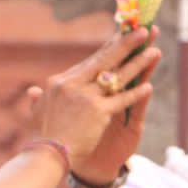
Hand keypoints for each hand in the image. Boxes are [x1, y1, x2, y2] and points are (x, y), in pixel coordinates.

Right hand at [26, 28, 158, 179]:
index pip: (90, 62)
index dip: (109, 48)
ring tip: (154, 51)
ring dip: (138, 63)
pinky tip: (148, 86)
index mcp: (60, 82)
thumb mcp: (38, 114)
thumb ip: (38, 100)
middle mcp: (72, 85)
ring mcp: (85, 97)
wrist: (48, 156)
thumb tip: (33, 92)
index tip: (122, 36)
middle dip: (126, 44)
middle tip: (143, 31)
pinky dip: (136, 93)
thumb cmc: (44, 137)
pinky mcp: (97, 112)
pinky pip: (121, 99)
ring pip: (118, 76)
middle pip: (105, 60)